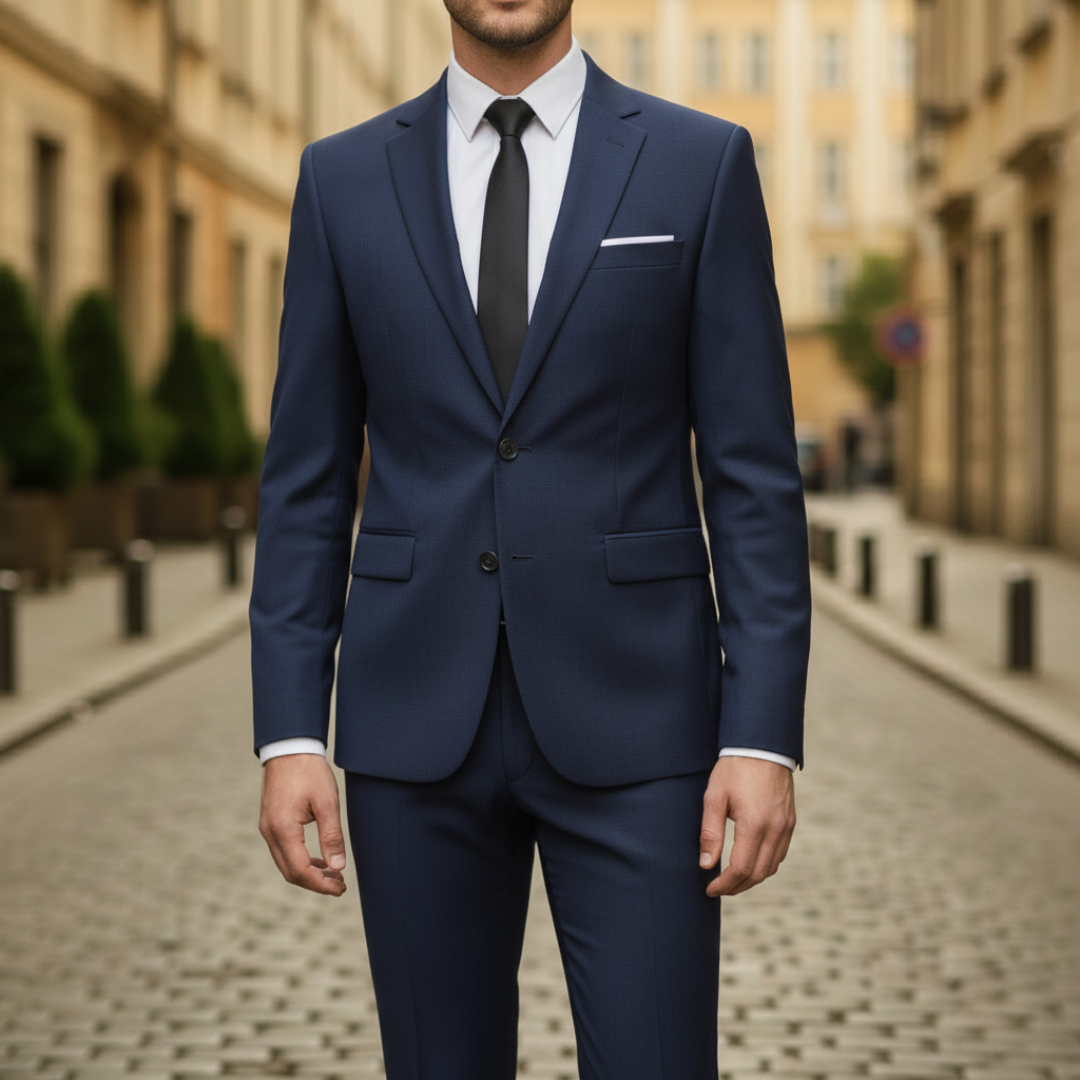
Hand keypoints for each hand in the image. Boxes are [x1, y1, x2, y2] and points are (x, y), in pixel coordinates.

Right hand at [259, 754, 347, 896]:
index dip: (321, 884)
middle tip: (340, 885)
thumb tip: (338, 866)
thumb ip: (332, 836)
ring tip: (334, 874)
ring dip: (308, 873)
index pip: (300, 871)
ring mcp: (267, 828)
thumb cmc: (310, 771)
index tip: (340, 887)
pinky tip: (319, 859)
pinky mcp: (270, 822)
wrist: (289, 748)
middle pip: (290, 872)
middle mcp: (270, 832)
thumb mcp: (327, 802)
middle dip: (315, 883)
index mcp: (283, 829)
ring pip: (285, 863)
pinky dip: (300, 860)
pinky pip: (283, 851)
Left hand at [698, 755, 795, 896]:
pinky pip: (780, 853)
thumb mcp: (714, 797)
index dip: (724, 884)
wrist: (762, 745)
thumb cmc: (734, 768)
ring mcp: (786, 827)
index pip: (740, 869)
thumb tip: (706, 864)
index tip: (709, 889)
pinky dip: (765, 865)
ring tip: (731, 879)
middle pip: (758, 874)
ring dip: (752, 878)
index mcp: (754, 825)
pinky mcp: (790, 821)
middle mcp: (775, 830)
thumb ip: (710, 832)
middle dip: (737, 886)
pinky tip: (750, 862)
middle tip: (718, 888)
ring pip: (771, 867)